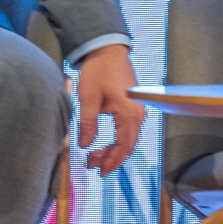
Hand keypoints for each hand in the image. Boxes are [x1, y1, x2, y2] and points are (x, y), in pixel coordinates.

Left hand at [75, 44, 144, 174]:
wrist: (108, 51)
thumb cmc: (98, 72)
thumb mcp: (88, 98)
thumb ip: (87, 124)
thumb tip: (84, 145)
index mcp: (129, 114)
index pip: (123, 146)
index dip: (111, 161)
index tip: (98, 171)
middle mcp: (138, 115)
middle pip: (127, 146)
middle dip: (110, 159)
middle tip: (92, 166)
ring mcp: (137, 111)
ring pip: (128, 139)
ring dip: (112, 150)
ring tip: (94, 157)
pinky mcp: (133, 107)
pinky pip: (127, 130)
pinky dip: (116, 140)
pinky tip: (103, 144)